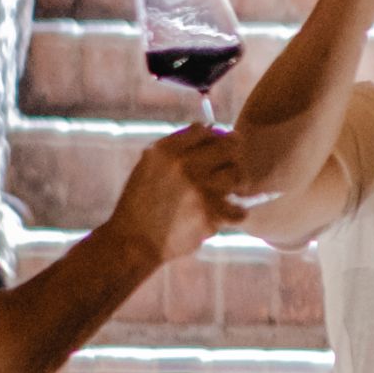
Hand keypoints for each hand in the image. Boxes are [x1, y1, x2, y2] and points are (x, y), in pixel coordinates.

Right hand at [104, 122, 251, 265]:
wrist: (134, 242)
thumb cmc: (141, 203)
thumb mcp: (148, 166)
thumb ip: (176, 148)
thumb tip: (213, 130)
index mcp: (166, 150)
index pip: (205, 130)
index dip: (214, 139)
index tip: (214, 150)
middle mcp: (184, 164)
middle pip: (229, 147)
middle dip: (230, 157)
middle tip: (225, 170)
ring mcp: (200, 189)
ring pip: (237, 176)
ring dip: (233, 185)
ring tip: (220, 194)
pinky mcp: (210, 214)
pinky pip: (240, 210)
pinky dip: (234, 214)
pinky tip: (223, 215)